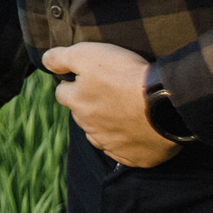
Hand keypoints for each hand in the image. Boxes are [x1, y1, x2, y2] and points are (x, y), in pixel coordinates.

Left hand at [42, 42, 179, 168]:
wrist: (167, 103)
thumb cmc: (126, 75)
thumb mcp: (88, 54)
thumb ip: (61, 58)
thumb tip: (45, 61)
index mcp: (76, 102)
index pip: (63, 93)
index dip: (73, 84)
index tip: (87, 78)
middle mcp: (89, 127)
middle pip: (82, 115)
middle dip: (90, 105)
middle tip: (111, 93)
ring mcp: (111, 144)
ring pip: (99, 136)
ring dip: (106, 125)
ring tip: (123, 112)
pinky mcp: (134, 158)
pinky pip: (123, 153)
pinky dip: (126, 144)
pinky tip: (135, 132)